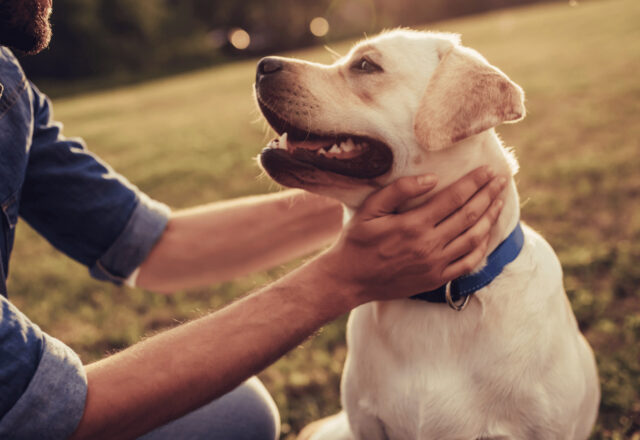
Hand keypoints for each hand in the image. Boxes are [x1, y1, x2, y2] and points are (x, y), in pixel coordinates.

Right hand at [318, 166, 505, 305]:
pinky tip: (487, 233)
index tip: (488, 170)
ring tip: (499, 201)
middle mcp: (428, 245)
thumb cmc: (357, 241)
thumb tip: (432, 178)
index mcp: (413, 225)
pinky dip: (482, 247)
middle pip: (469, 216)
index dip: (474, 183)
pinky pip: (468, 263)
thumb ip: (399, 190)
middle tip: (501, 180)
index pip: (454, 198)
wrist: (350, 279)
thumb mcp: (370, 209)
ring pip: (473, 238)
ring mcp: (435, 264)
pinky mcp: (436, 279)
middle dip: (488, 195)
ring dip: (490, 218)